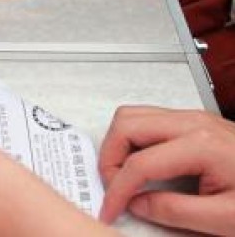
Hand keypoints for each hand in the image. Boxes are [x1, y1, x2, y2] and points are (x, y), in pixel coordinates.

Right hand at [99, 106, 234, 233]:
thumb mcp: (225, 219)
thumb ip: (175, 211)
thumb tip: (137, 204)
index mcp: (201, 145)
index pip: (139, 164)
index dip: (118, 190)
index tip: (111, 209)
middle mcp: (194, 122)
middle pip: (127, 124)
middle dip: (110, 158)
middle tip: (112, 187)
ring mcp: (194, 118)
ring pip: (134, 115)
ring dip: (119, 144)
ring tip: (123, 175)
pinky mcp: (196, 122)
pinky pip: (149, 119)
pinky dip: (134, 139)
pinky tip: (140, 164)